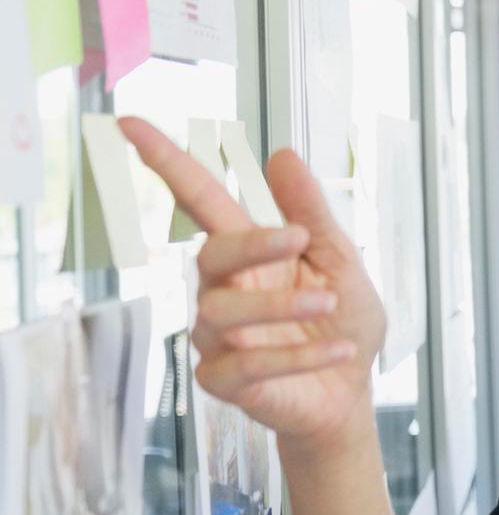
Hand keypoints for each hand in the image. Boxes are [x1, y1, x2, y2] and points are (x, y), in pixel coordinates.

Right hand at [120, 118, 383, 457]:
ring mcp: (216, 338)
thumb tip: (284, 154)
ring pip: (224, 313)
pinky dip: (299, 357)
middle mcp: (221, 290)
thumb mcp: (341, 261)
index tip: (133, 124)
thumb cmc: (341, 322)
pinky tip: (339, 350)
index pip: (199, 200)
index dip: (166, 162)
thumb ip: (312, 212)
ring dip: (279, 305)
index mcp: (248, 253)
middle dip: (252, 244)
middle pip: (210, 255)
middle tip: (301, 238)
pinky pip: (248, 365)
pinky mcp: (223, 381)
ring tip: (327, 303)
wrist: (349, 390)